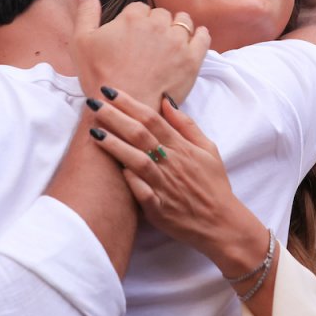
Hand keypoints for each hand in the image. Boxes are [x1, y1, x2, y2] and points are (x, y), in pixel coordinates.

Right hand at [70, 0, 210, 106]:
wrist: (123, 109)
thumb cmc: (100, 77)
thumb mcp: (81, 41)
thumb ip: (87, 10)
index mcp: (132, 17)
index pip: (139, 8)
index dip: (135, 22)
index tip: (132, 38)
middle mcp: (157, 24)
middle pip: (161, 14)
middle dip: (155, 26)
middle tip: (148, 46)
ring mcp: (177, 41)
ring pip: (183, 22)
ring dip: (176, 29)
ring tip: (168, 46)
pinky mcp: (192, 59)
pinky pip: (203, 37)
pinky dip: (199, 36)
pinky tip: (193, 40)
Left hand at [86, 88, 267, 277]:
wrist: (222, 224)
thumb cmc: (213, 184)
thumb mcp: (208, 149)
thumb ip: (186, 125)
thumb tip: (166, 101)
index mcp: (182, 147)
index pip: (152, 119)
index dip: (130, 104)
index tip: (109, 91)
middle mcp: (172, 163)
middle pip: (140, 135)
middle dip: (115, 117)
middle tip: (93, 103)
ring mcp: (165, 187)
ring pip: (138, 161)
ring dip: (115, 145)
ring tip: (94, 131)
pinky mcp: (160, 209)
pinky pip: (144, 194)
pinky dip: (131, 182)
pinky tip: (117, 171)